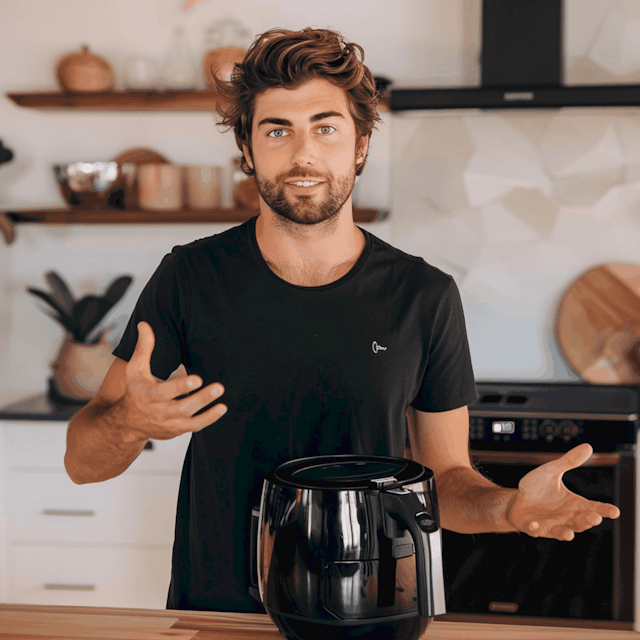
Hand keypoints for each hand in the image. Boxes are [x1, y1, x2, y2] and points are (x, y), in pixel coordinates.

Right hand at [120, 321, 226, 441]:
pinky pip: (194, 427)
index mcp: (148, 395)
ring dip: (208, 412)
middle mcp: (158, 411)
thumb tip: (144, 324)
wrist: (129, 423)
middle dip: (201, 399)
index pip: (165, 392)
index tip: (197, 378)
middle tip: (218, 387)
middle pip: (181, 408)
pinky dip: (208, 420)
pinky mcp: (177, 430)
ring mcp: (168, 423)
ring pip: (190, 420)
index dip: (180, 386)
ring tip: (223, 402)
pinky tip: (221, 409)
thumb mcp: (135, 369)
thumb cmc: (135, 390)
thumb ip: (143, 347)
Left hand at [506, 443, 619, 540]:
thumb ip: (568, 462)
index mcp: (574, 504)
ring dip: (565, 533)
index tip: (614, 511)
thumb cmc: (537, 488)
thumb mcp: (551, 471)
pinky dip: (536, 529)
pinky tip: (535, 525)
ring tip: (569, 534)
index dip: (605, 510)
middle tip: (594, 517)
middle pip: (581, 522)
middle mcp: (566, 517)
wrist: (516, 499)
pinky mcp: (534, 528)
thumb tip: (587, 447)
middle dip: (588, 521)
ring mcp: (551, 525)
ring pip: (562, 532)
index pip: (594, 507)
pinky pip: (536, 531)